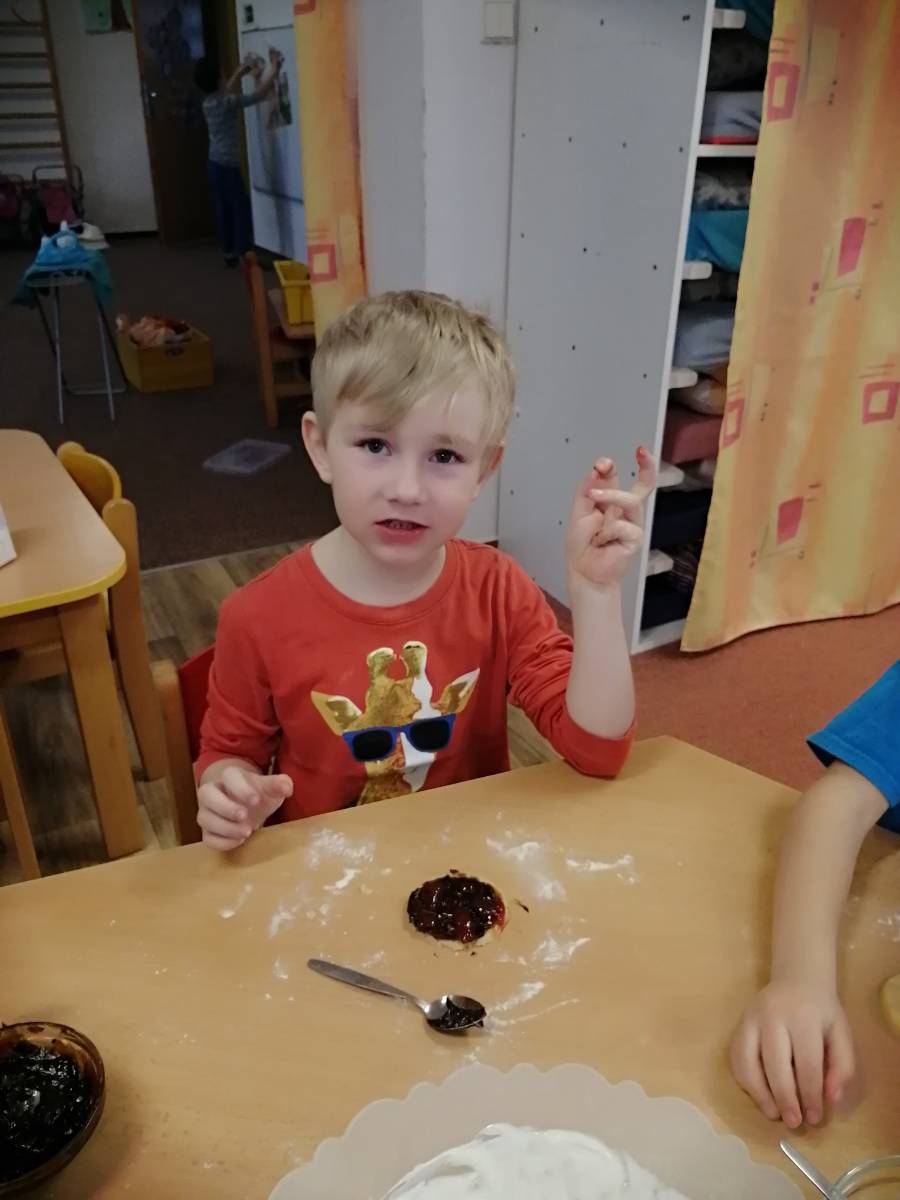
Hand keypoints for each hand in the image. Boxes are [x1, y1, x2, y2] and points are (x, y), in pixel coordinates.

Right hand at [197, 766, 292, 851]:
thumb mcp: (271, 788)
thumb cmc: (259, 794)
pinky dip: (222, 842)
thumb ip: (280, 784)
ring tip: (247, 833)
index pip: (228, 776)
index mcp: (230, 776)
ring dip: (224, 827)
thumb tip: (287, 788)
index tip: (256, 800)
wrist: (249, 807)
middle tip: (244, 816)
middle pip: (205, 794)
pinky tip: (239, 842)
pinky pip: (207, 837)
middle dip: (224, 807)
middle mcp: (212, 792)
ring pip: (204, 818)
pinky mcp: (208, 830)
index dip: (240, 788)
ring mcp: (207, 812)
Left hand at [566, 447, 656, 588]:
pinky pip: (624, 526)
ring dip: (612, 495)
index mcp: (609, 502)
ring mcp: (633, 524)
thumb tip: (598, 468)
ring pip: (631, 501)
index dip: (609, 467)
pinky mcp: (636, 539)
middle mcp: (624, 511)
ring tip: (594, 497)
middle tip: (643, 451)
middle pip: (645, 486)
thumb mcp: (579, 514)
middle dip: (648, 466)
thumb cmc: (581, 546)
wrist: (584, 573)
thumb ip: (587, 491)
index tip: (602, 463)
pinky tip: (601, 542)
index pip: (614, 478)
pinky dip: (607, 532)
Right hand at [730, 980, 854, 1127]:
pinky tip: (758, 1095)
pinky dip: (744, 1081)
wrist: (797, 979)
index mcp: (802, 1017)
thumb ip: (842, 1067)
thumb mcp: (841, 1034)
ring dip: (758, 1093)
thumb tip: (830, 1099)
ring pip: (746, 1062)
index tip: (815, 1117)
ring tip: (773, 1113)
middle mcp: (771, 1016)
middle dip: (784, 1099)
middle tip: (794, 1122)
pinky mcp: (738, 1024)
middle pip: (774, 1065)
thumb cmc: (821, 1012)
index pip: (806, 1064)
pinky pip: (735, 1057)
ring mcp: (750, 1019)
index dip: (811, 1095)